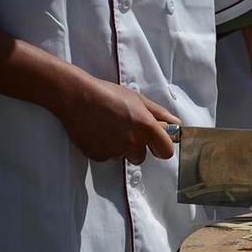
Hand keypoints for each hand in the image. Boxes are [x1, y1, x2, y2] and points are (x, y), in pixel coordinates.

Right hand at [56, 77, 179, 163]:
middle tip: (124, 129)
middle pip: (141, 157)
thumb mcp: (138, 99)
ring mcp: (115, 150)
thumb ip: (160, 114)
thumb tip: (176, 124)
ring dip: (119, 147)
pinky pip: (107, 157)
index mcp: (146, 127)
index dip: (162, 148)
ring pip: (123, 156)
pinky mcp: (98, 155)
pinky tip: (97, 132)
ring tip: (108, 127)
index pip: (166, 152)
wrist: (76, 95)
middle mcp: (132, 142)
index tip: (157, 143)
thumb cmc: (107, 94)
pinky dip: (104, 148)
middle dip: (136, 147)